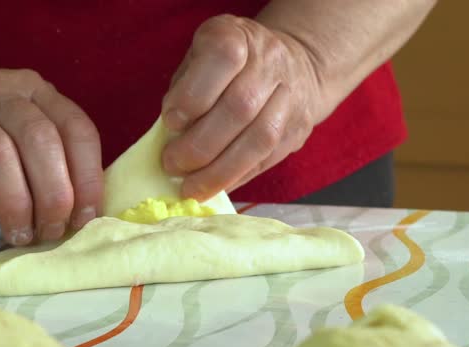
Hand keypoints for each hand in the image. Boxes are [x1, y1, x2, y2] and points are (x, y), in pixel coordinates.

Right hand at [0, 71, 102, 245]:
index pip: (75, 128)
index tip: (84, 219)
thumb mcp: (21, 137)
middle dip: (52, 196)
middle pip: (38, 139)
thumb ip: (53, 164)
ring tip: (18, 235)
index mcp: (33, 90)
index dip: (87, 179)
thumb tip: (82, 218)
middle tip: (49, 233)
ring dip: (14, 204)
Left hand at [160, 14, 324, 199]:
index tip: (170, 122)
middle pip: (240, 107)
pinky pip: (267, 160)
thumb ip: (185, 89)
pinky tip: (213, 187)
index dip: (194, 95)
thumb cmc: (229, 67)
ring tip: (191, 188)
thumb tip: (172, 136)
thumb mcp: (199, 60)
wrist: (296, 65)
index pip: (222, 59)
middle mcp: (270, 62)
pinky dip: (236, 177)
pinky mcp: (298, 130)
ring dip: (219, 171)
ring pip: (259, 140)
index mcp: (239, 36)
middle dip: (200, 145)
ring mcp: (290, 97)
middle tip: (172, 164)